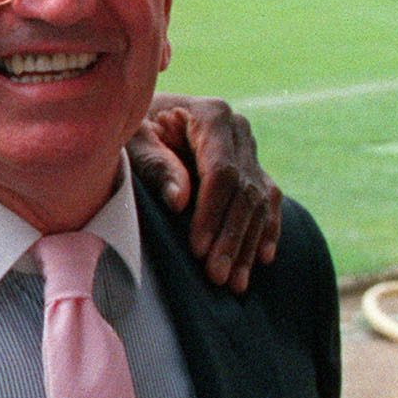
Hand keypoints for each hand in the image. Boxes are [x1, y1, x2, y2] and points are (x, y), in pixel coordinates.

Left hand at [129, 94, 282, 293]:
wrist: (141, 115)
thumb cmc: (131, 126)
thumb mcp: (132, 139)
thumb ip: (155, 164)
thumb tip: (179, 202)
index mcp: (211, 115)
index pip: (221, 172)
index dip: (212, 213)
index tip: (198, 249)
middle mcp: (238, 129)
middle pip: (244, 191)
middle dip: (231, 238)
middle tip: (217, 276)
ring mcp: (247, 147)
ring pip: (258, 201)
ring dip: (248, 244)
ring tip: (235, 282)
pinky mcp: (250, 165)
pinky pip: (267, 200)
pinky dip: (265, 229)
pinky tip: (262, 259)